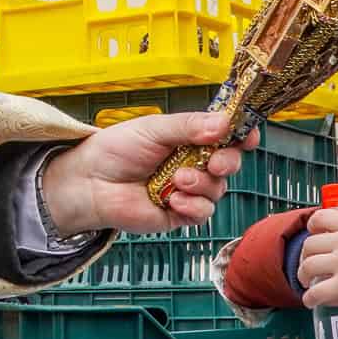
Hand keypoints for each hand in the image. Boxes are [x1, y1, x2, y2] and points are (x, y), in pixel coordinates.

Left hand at [40, 112, 256, 235]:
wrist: (90, 182)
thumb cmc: (116, 150)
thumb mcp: (154, 129)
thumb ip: (189, 126)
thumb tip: (224, 124)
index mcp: (190, 138)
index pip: (226, 136)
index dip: (241, 135)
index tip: (247, 135)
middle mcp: (193, 163)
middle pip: (230, 163)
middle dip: (228, 162)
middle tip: (214, 161)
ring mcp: (188, 190)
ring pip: (218, 190)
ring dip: (202, 184)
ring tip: (177, 179)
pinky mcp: (180, 214)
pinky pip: (203, 213)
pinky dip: (193, 206)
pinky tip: (172, 199)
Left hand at [298, 209, 337, 308]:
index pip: (322, 216)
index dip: (313, 226)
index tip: (313, 233)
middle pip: (310, 244)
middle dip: (305, 256)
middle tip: (309, 265)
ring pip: (308, 266)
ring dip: (303, 275)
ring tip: (307, 283)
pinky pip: (317, 292)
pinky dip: (310, 298)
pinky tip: (310, 301)